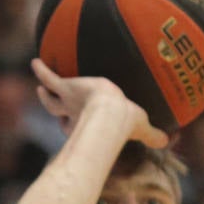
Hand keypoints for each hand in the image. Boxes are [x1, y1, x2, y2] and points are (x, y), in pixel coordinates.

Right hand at [31, 58, 168, 147]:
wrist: (111, 111)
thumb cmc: (126, 122)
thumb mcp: (143, 128)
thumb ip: (152, 135)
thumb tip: (168, 142)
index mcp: (91, 127)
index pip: (79, 129)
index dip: (76, 130)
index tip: (72, 129)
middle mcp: (76, 117)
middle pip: (61, 116)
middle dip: (57, 113)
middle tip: (52, 105)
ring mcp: (69, 101)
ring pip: (51, 101)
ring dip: (45, 95)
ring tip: (40, 87)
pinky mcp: (66, 87)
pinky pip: (50, 77)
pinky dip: (41, 70)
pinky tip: (35, 62)